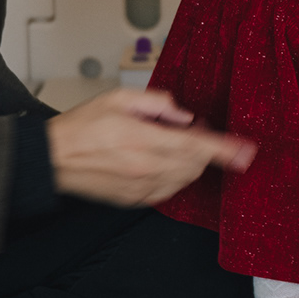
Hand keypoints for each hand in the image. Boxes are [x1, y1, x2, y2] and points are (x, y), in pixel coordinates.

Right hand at [45, 88, 254, 207]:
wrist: (53, 158)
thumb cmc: (81, 127)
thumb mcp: (119, 98)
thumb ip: (157, 103)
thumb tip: (183, 116)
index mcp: (143, 139)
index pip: (196, 146)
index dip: (224, 149)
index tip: (245, 151)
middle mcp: (145, 168)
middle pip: (195, 164)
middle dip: (204, 150)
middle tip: (194, 131)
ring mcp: (140, 187)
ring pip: (184, 179)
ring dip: (190, 163)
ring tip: (173, 144)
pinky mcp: (134, 200)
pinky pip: (168, 191)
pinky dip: (174, 177)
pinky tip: (162, 162)